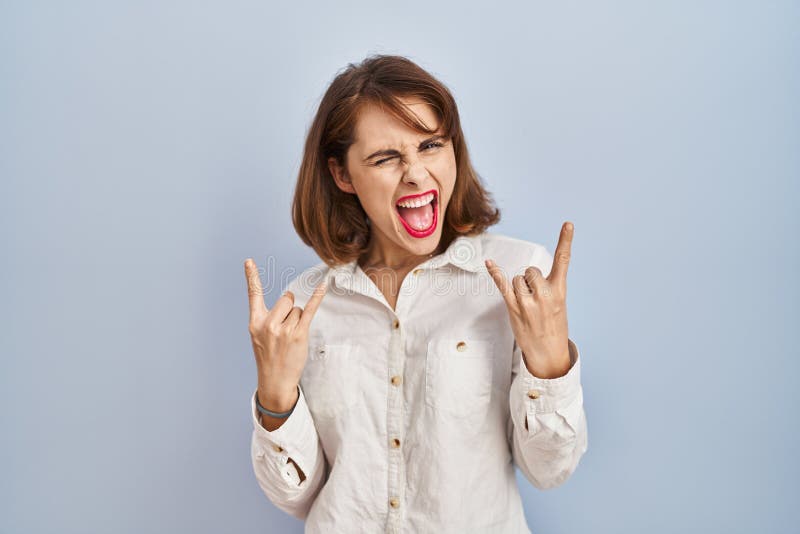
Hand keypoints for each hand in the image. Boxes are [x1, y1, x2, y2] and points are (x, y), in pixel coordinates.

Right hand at [244, 258, 327, 410]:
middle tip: (286, 329)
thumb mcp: (259, 337)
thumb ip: (268, 318)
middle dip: (290, 309)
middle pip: (287, 299)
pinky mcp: (299, 334)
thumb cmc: (269, 356)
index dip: (252, 276)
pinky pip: (310, 310)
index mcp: (255, 322)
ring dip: (299, 320)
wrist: (275, 381)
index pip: (253, 294)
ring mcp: (283, 330)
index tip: (249, 260)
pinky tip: (323, 285)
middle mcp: (268, 324)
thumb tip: (289, 299)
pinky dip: (317, 297)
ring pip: (298, 309)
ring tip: (291, 338)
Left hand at [485, 222, 573, 378]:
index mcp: (559, 291)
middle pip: (531, 271)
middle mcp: (544, 294)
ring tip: (527, 307)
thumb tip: (529, 276)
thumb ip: (548, 287)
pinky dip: (495, 273)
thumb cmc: (554, 327)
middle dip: (531, 281)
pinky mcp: (513, 308)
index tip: (568, 224)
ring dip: (519, 289)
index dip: (565, 241)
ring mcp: (528, 302)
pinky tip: (490, 262)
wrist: (548, 354)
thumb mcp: (559, 305)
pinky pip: (502, 285)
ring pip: (517, 279)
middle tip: (536, 300)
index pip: (563, 261)